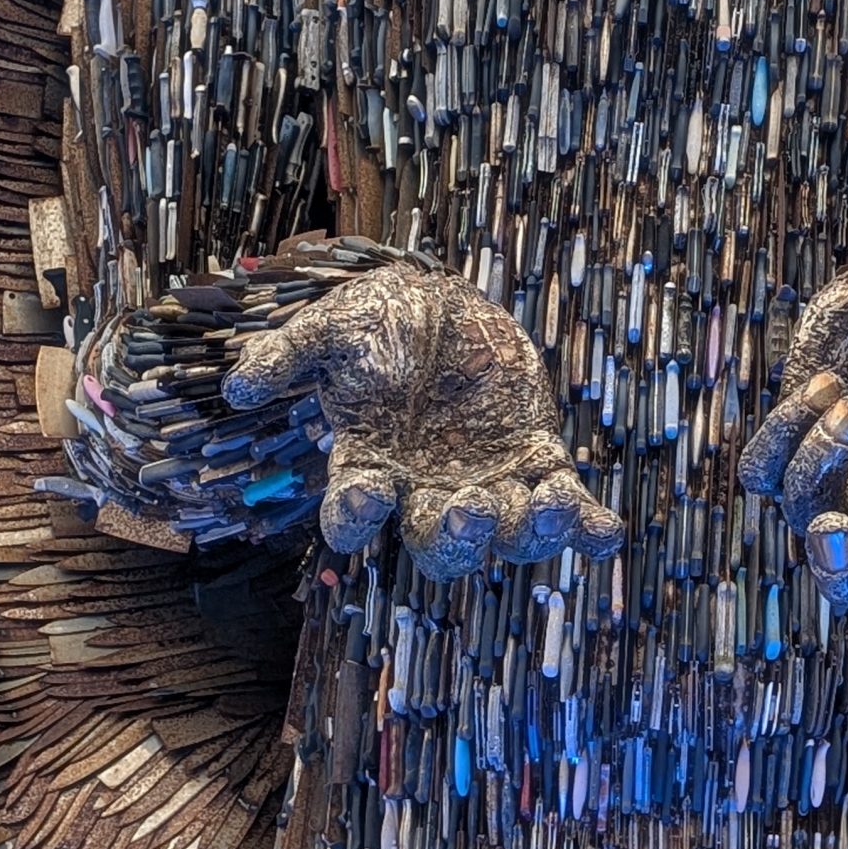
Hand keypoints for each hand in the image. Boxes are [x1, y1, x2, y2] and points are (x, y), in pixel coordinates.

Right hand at [224, 259, 620, 581]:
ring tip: (548, 508)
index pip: (355, 514)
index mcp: (369, 471)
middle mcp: (426, 493)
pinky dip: (587, 527)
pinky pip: (563, 506)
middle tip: (469, 509)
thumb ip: (292, 355)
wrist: (444, 307)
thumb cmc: (382, 323)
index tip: (369, 488)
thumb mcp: (335, 328)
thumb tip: (239, 384)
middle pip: (438, 541)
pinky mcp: (537, 463)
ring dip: (528, 531)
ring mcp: (486, 484)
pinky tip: (608, 534)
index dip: (359, 514)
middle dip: (456, 534)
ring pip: (506, 533)